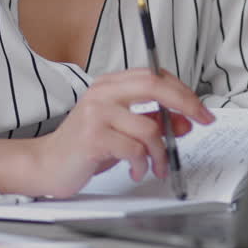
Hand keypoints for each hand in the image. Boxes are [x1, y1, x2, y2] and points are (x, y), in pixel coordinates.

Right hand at [0, 68, 214, 197]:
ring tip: (156, 166)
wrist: (46, 165)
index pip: (155, 76)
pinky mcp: (92, 137)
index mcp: (110, 85)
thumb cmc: (85, 148)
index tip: (201, 110)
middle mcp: (103, 93)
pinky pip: (133, 149)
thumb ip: (152, 122)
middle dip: (185, 104)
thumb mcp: (124, 132)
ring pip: (148, 127)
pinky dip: (142, 164)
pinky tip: (135, 171)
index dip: (182, 91)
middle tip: (200, 122)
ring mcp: (96, 113)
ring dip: (160, 152)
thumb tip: (185, 121)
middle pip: (155, 85)